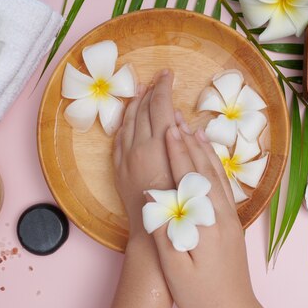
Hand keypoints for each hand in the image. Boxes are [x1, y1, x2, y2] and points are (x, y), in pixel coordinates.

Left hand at [114, 69, 176, 239]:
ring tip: (141, 90)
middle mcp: (138, 146)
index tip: (168, 74)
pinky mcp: (118, 169)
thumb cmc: (181, 206)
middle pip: (142, 108)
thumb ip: (184, 141)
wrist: (154, 233)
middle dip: (150, 89)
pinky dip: (124, 123)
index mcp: (159, 144)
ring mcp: (125, 157)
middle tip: (158, 78)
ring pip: (127, 121)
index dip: (164, 86)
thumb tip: (178, 120)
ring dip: (135, 103)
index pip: (159, 104)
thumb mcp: (189, 169)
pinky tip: (128, 119)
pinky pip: (118, 138)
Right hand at [149, 121, 255, 307]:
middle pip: (204, 170)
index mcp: (206, 224)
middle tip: (174, 119)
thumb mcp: (176, 269)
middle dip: (188, 143)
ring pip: (215, 175)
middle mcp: (222, 214)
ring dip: (202, 150)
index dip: (177, 153)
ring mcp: (230, 217)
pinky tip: (208, 159)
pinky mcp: (232, 222)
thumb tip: (154, 198)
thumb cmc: (200, 294)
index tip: (167, 130)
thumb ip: (166, 232)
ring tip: (190, 129)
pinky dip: (214, 167)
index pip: (190, 179)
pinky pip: (222, 186)